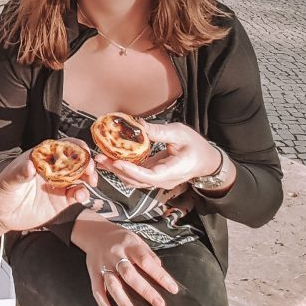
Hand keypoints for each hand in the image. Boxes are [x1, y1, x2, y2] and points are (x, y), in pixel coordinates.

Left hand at [0, 138, 96, 232]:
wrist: (1, 215)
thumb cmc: (1, 192)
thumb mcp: (7, 182)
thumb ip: (19, 174)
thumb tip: (30, 166)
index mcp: (41, 157)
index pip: (61, 146)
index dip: (74, 147)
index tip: (83, 151)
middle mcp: (52, 168)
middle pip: (75, 160)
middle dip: (86, 162)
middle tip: (90, 169)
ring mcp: (58, 183)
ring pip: (80, 176)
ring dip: (89, 177)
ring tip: (91, 182)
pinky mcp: (61, 199)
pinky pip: (77, 194)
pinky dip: (83, 193)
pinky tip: (81, 197)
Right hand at [73, 211, 178, 305]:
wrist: (94, 231)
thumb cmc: (119, 238)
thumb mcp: (136, 239)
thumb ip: (148, 254)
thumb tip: (160, 270)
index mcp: (128, 245)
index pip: (146, 261)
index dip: (160, 275)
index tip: (172, 288)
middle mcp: (115, 255)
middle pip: (129, 274)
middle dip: (145, 291)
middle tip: (159, 304)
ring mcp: (103, 265)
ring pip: (113, 286)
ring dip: (125, 303)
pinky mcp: (94, 274)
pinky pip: (98, 292)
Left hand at [96, 122, 220, 189]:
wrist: (206, 161)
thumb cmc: (196, 146)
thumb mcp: (180, 133)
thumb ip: (159, 132)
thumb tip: (139, 126)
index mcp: (173, 171)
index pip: (150, 176)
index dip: (132, 171)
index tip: (117, 162)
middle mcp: (163, 180)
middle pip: (136, 180)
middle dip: (116, 170)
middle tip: (99, 157)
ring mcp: (158, 180)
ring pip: (134, 180)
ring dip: (116, 170)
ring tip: (100, 158)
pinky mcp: (153, 176)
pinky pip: (136, 175)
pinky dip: (122, 168)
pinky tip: (111, 158)